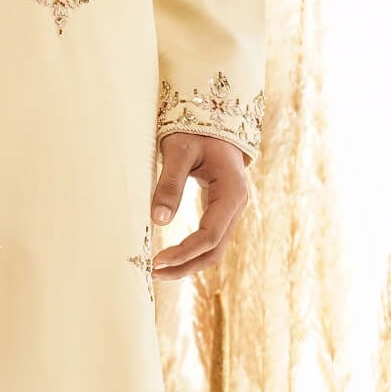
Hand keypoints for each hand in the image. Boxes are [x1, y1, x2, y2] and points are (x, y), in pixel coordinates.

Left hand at [149, 130, 249, 278]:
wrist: (214, 118)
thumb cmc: (196, 130)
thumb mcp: (178, 151)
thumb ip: (169, 184)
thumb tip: (158, 220)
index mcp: (231, 192)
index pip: (209, 235)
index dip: (184, 252)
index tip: (157, 261)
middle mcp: (236, 205)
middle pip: (214, 250)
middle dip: (186, 266)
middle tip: (154, 273)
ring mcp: (230, 209)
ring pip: (214, 248)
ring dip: (189, 263)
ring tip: (159, 270)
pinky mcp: (221, 209)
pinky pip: (210, 238)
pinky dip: (192, 251)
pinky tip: (172, 256)